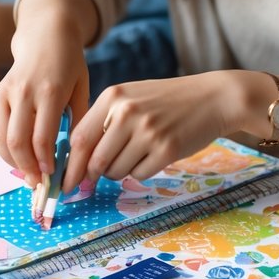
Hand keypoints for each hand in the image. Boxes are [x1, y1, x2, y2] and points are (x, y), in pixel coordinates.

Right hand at [0, 0, 93, 182]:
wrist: (45, 37)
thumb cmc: (69, 66)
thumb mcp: (82, 89)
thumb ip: (79, 121)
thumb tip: (77, 158)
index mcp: (50, 91)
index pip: (42, 136)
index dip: (45, 162)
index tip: (51, 175)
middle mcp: (24, 91)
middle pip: (17, 141)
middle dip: (27, 167)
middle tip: (37, 182)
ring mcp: (5, 92)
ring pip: (1, 138)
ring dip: (13, 161)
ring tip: (27, 172)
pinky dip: (0, 148)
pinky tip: (14, 157)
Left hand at [62, 74, 228, 191]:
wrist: (213, 98)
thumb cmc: (167, 101)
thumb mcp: (131, 98)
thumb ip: (104, 122)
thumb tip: (78, 161)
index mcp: (112, 97)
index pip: (79, 139)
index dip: (70, 165)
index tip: (65, 181)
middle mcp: (127, 113)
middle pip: (95, 160)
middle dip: (92, 176)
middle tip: (92, 181)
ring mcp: (147, 131)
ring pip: (116, 171)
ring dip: (120, 172)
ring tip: (137, 154)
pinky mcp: (167, 149)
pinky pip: (140, 174)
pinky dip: (142, 171)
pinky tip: (154, 154)